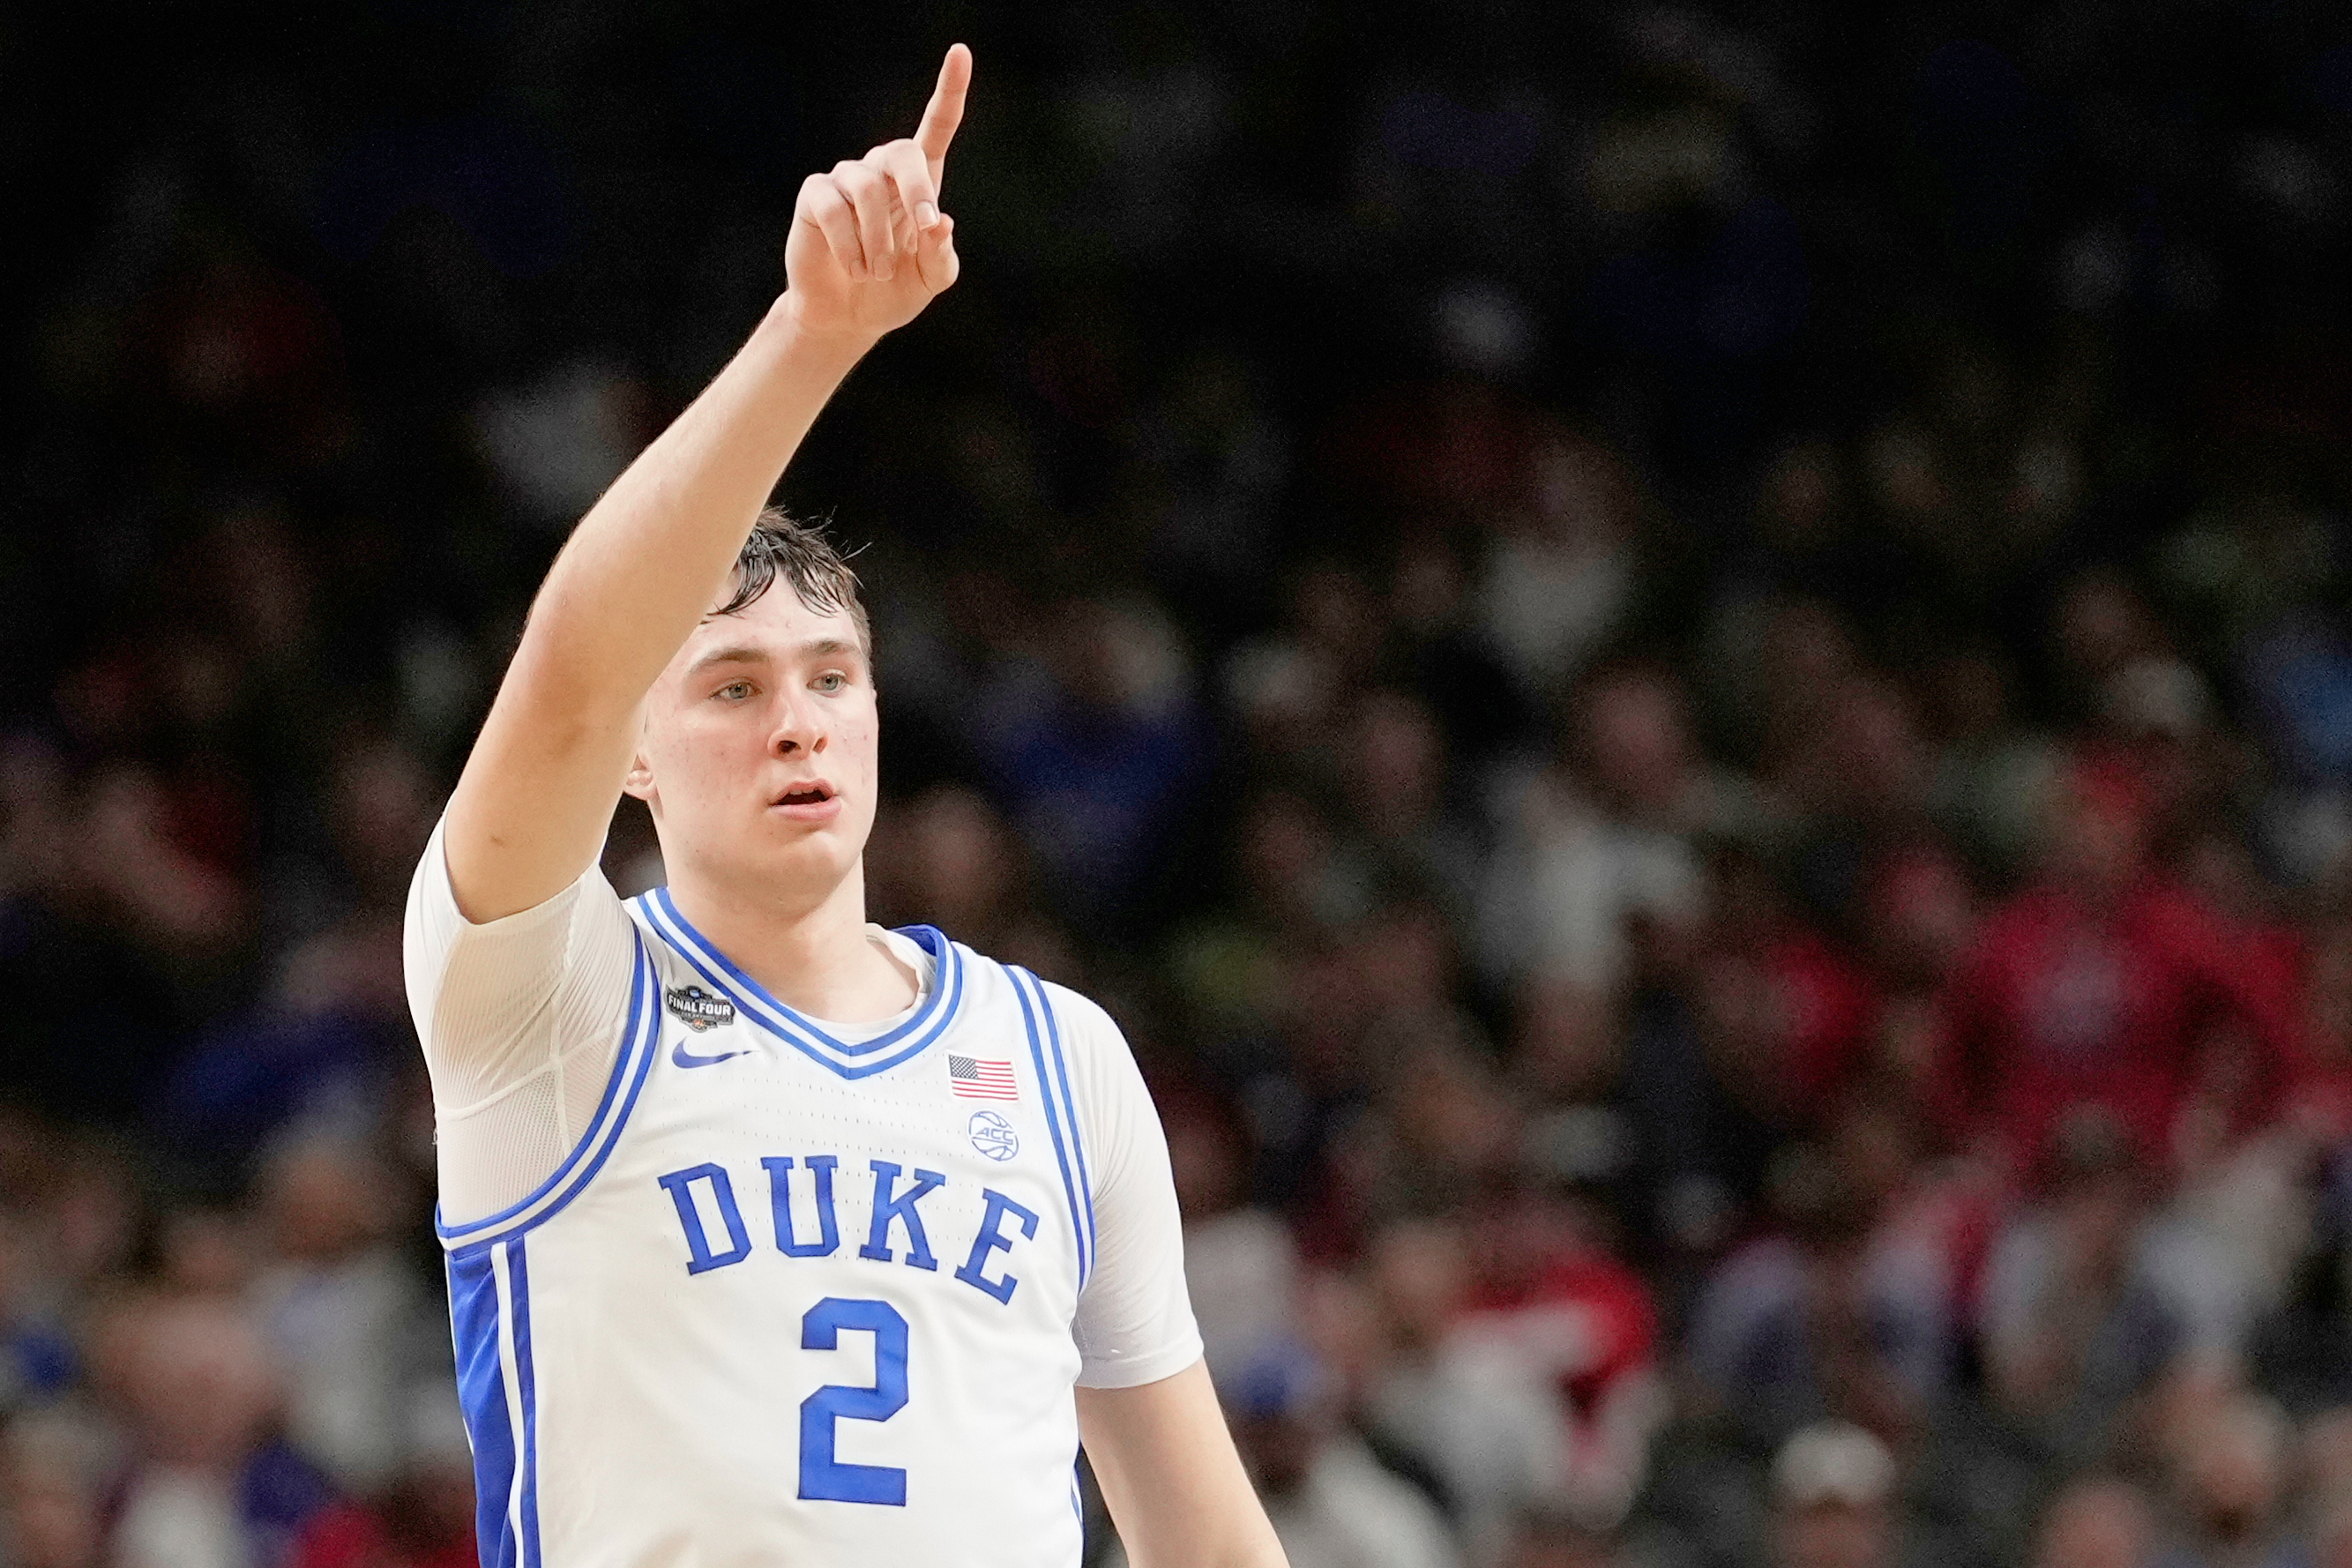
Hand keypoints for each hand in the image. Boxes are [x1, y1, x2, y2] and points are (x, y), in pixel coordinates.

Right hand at [785, 44, 969, 342]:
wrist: (846, 316)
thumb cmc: (893, 291)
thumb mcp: (929, 280)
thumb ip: (940, 255)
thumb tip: (941, 222)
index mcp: (919, 182)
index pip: (936, 127)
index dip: (949, 91)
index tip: (961, 53)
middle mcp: (881, 171)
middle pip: (902, 153)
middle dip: (918, 190)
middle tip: (926, 228)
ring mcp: (846, 180)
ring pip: (868, 190)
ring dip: (880, 240)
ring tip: (877, 273)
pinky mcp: (815, 196)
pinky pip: (835, 210)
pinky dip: (851, 246)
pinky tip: (855, 268)